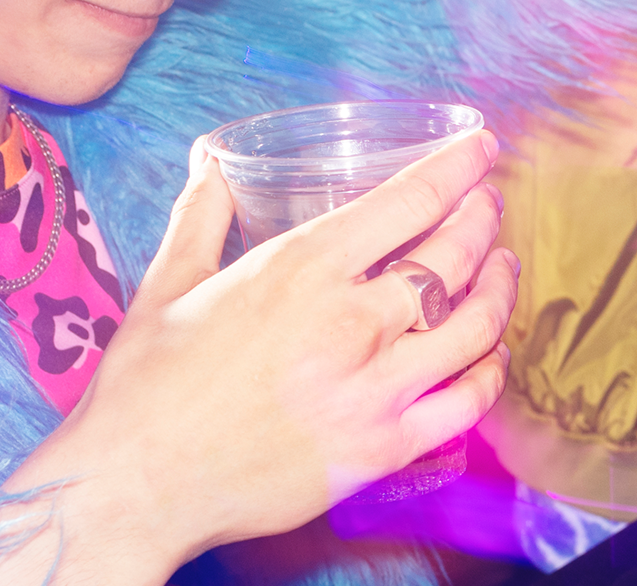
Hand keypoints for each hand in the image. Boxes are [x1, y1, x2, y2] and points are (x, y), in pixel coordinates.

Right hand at [0, 130, 516, 580]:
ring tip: (502, 265)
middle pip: (454, 255)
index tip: (482, 149)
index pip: (409, 200)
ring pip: (474, 325)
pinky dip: (491, 371)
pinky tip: (491, 353)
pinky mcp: (382, 448)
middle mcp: (347, 323)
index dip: (458, 167)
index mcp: (300, 270)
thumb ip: (202, 214)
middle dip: (483, 217)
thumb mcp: (168, 283)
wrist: (134, 487)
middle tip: (489, 204)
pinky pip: (467, 403)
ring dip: (499, 285)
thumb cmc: (146, 387)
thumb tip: (212, 162)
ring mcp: (371, 390)